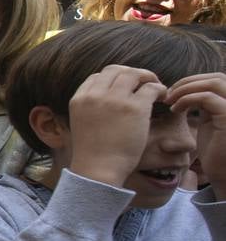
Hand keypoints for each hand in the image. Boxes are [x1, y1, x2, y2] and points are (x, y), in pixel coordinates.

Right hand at [68, 65, 164, 186]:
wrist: (98, 170)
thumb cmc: (93, 154)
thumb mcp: (82, 124)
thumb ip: (91, 109)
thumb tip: (108, 101)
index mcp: (79, 99)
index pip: (97, 77)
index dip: (113, 80)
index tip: (124, 89)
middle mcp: (95, 95)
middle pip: (115, 70)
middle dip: (131, 74)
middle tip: (143, 84)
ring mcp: (115, 100)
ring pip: (134, 74)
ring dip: (147, 78)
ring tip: (155, 89)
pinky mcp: (135, 108)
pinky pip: (152, 87)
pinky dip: (160, 89)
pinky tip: (162, 98)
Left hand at [166, 72, 225, 186]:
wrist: (223, 171)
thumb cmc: (214, 148)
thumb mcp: (209, 118)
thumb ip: (204, 102)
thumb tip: (186, 87)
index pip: (216, 78)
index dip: (192, 80)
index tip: (172, 91)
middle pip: (216, 77)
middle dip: (188, 82)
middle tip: (168, 94)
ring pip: (213, 83)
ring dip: (186, 88)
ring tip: (170, 101)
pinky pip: (207, 98)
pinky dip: (187, 99)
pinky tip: (175, 110)